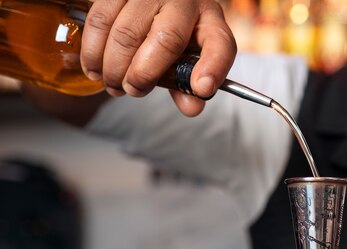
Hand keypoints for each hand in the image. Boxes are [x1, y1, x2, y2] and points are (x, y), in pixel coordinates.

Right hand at [81, 0, 236, 115]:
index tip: (202, 88)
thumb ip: (187, 84)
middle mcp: (183, 0)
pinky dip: (93, 51)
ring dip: (114, 67)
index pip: (219, 43)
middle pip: (166, 40)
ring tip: (114, 84)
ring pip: (126, 32)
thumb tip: (192, 107)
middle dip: (144, 74)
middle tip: (133, 90)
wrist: (154, 2)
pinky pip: (100, 20)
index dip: (213, 68)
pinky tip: (95, 68)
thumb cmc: (173, 33)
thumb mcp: (187, 57)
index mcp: (209, 20)